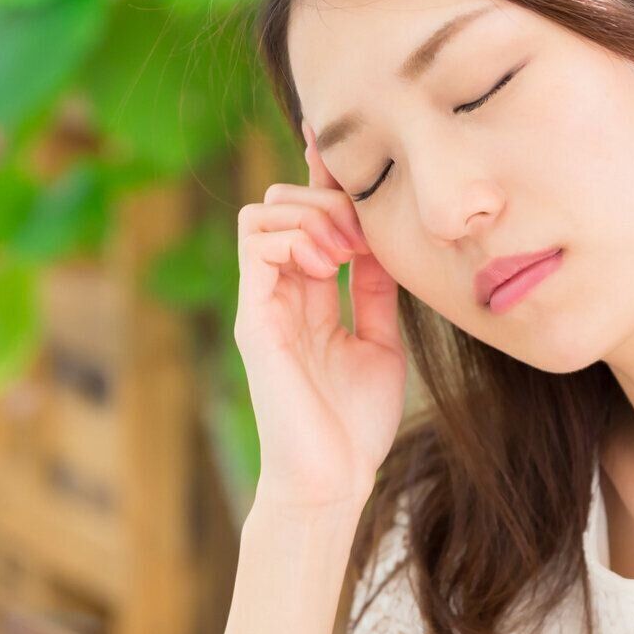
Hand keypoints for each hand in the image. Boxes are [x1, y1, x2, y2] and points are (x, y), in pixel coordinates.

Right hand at [234, 122, 406, 511]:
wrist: (332, 482)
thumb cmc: (353, 426)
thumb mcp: (379, 341)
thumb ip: (372, 290)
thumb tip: (380, 238)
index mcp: (307, 297)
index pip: (308, 217)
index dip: (325, 179)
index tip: (347, 151)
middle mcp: (277, 293)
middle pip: (280, 201)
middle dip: (327, 198)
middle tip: (364, 232)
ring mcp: (261, 303)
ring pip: (262, 212)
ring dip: (312, 215)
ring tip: (346, 250)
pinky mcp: (253, 318)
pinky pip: (257, 243)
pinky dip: (295, 237)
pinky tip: (327, 263)